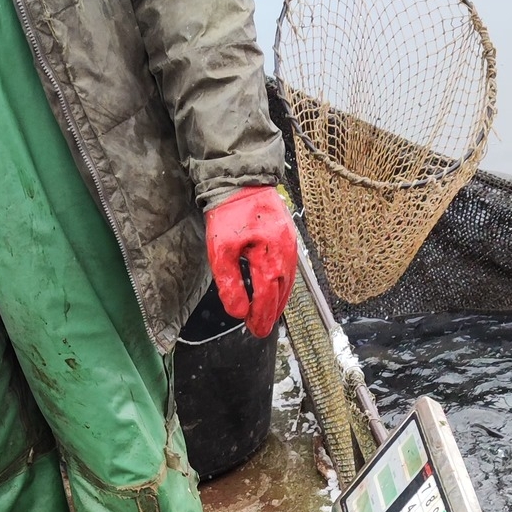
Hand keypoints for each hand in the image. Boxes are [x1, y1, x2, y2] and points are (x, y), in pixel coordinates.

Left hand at [206, 186, 297, 336]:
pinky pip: (288, 269)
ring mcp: (290, 245)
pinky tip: (273, 292)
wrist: (241, 181)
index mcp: (269, 256)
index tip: (255, 331)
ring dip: (277, 302)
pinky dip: (281, 286)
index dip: (261, 316)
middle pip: (281, 293)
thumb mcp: (221, 250)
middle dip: (270, 313)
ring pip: (287, 282)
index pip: (267, 296)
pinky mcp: (289, 238)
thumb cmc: (229, 214)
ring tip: (266, 316)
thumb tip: (239, 312)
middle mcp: (285, 252)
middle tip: (260, 330)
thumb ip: (230, 284)